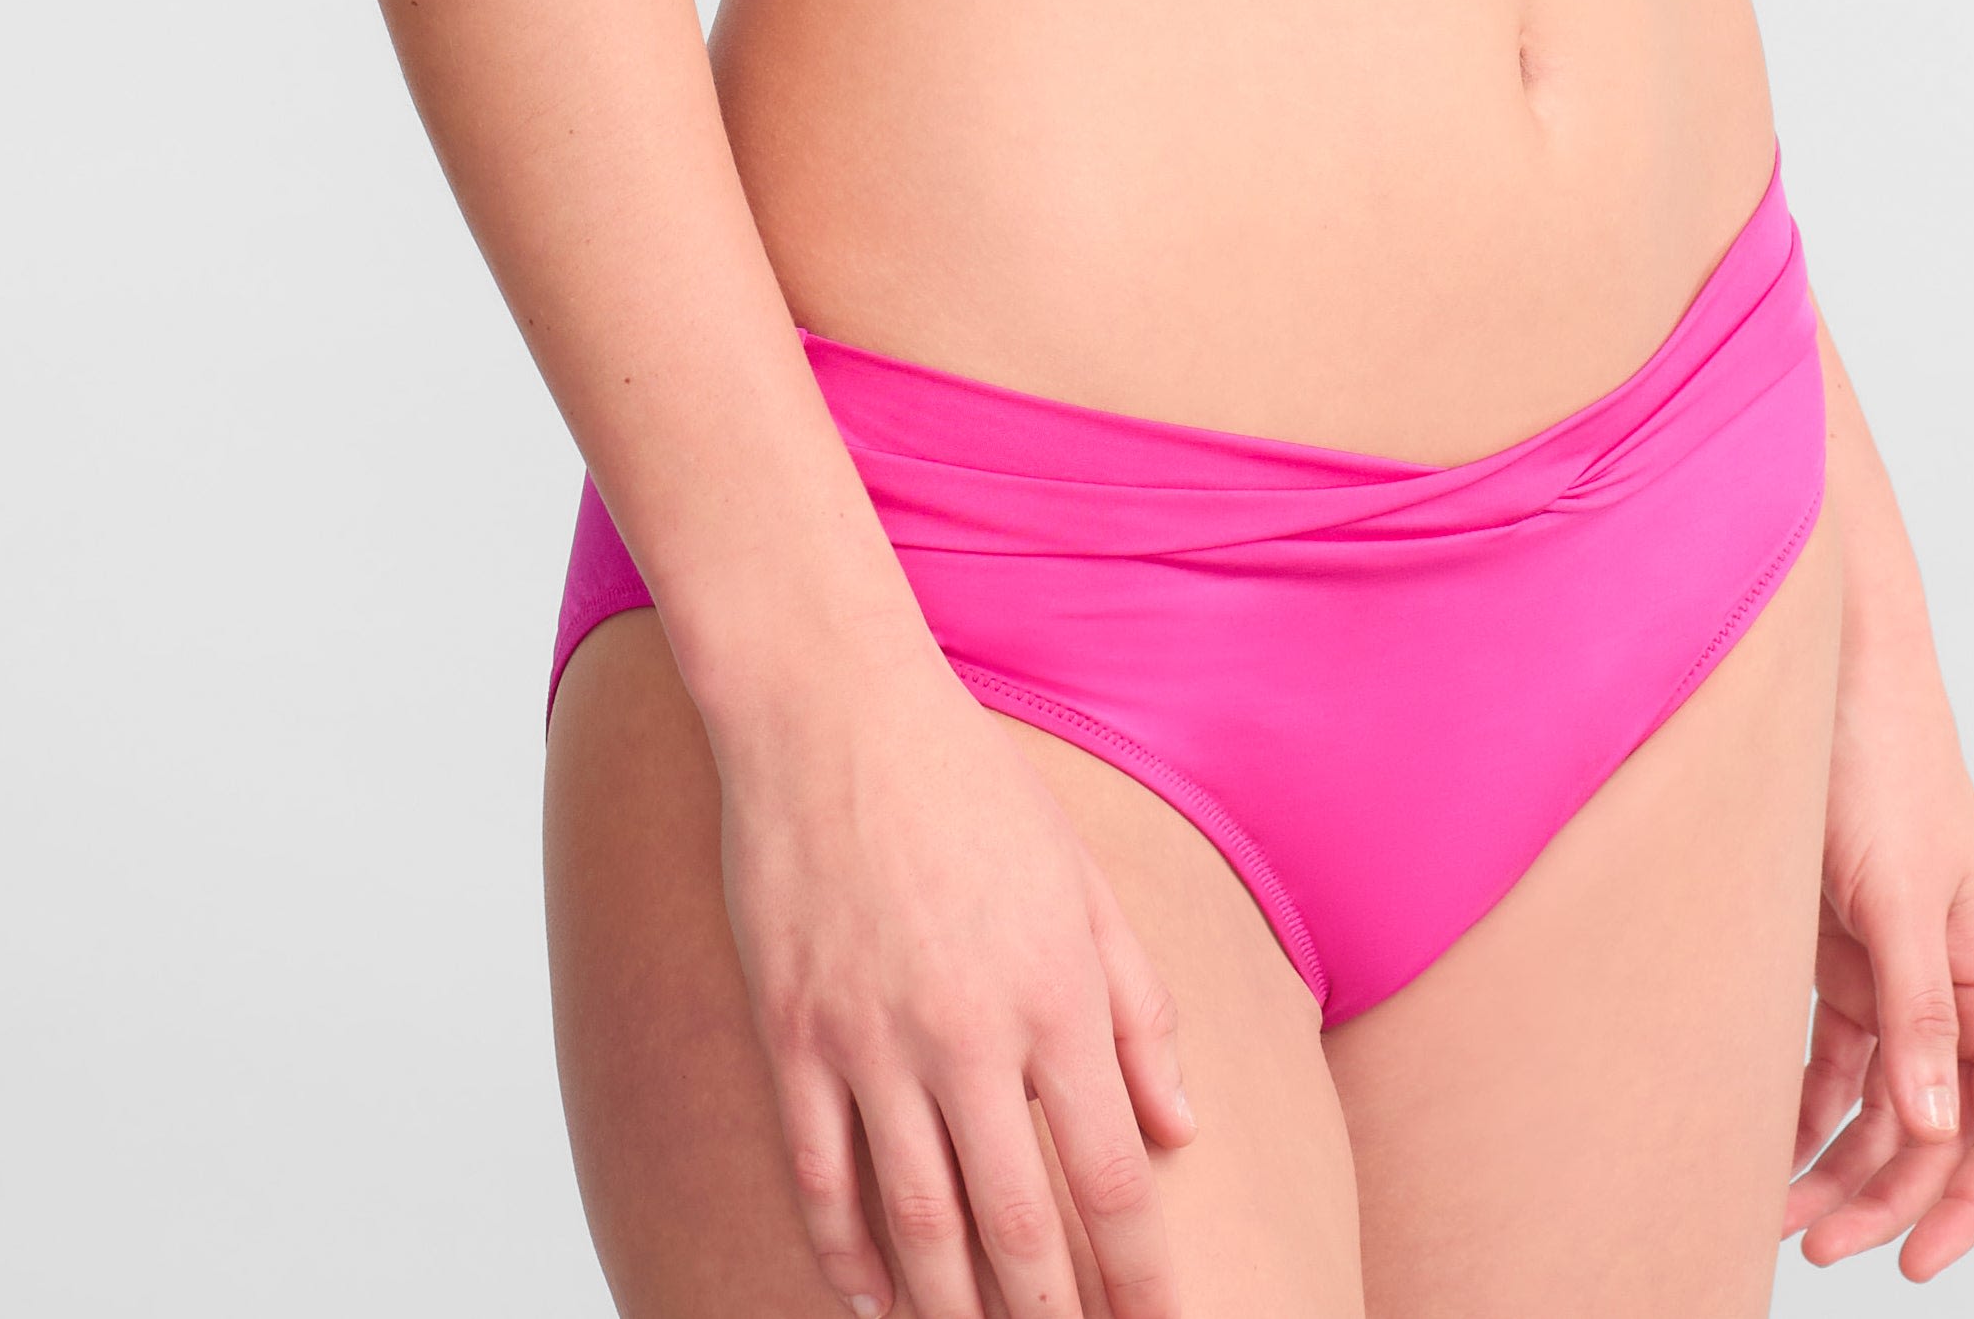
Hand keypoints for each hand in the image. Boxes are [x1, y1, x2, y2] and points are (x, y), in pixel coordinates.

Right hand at [714, 644, 1196, 1318]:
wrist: (833, 714)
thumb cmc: (971, 786)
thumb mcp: (1082, 884)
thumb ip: (1140, 1009)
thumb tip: (1180, 1129)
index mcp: (1056, 994)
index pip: (1114, 1178)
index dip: (1141, 1277)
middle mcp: (970, 1035)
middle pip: (1021, 1228)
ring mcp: (872, 1043)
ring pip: (919, 1226)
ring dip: (956, 1313)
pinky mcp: (793, 1036)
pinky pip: (821, 1179)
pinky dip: (846, 1259)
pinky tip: (874, 1306)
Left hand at [1784, 639, 1973, 1278]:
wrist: (1826, 669)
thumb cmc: (1882, 760)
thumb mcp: (1901, 894)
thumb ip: (1918, 1013)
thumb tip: (1931, 1129)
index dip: (1970, 1205)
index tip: (1915, 1264)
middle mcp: (1954, 984)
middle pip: (1934, 1130)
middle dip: (1882, 1197)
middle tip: (1813, 1248)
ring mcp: (1896, 969)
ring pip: (1878, 1102)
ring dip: (1834, 1161)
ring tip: (1775, 1213)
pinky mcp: (1840, 948)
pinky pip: (1831, 1055)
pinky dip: (1803, 1103)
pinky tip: (1764, 1140)